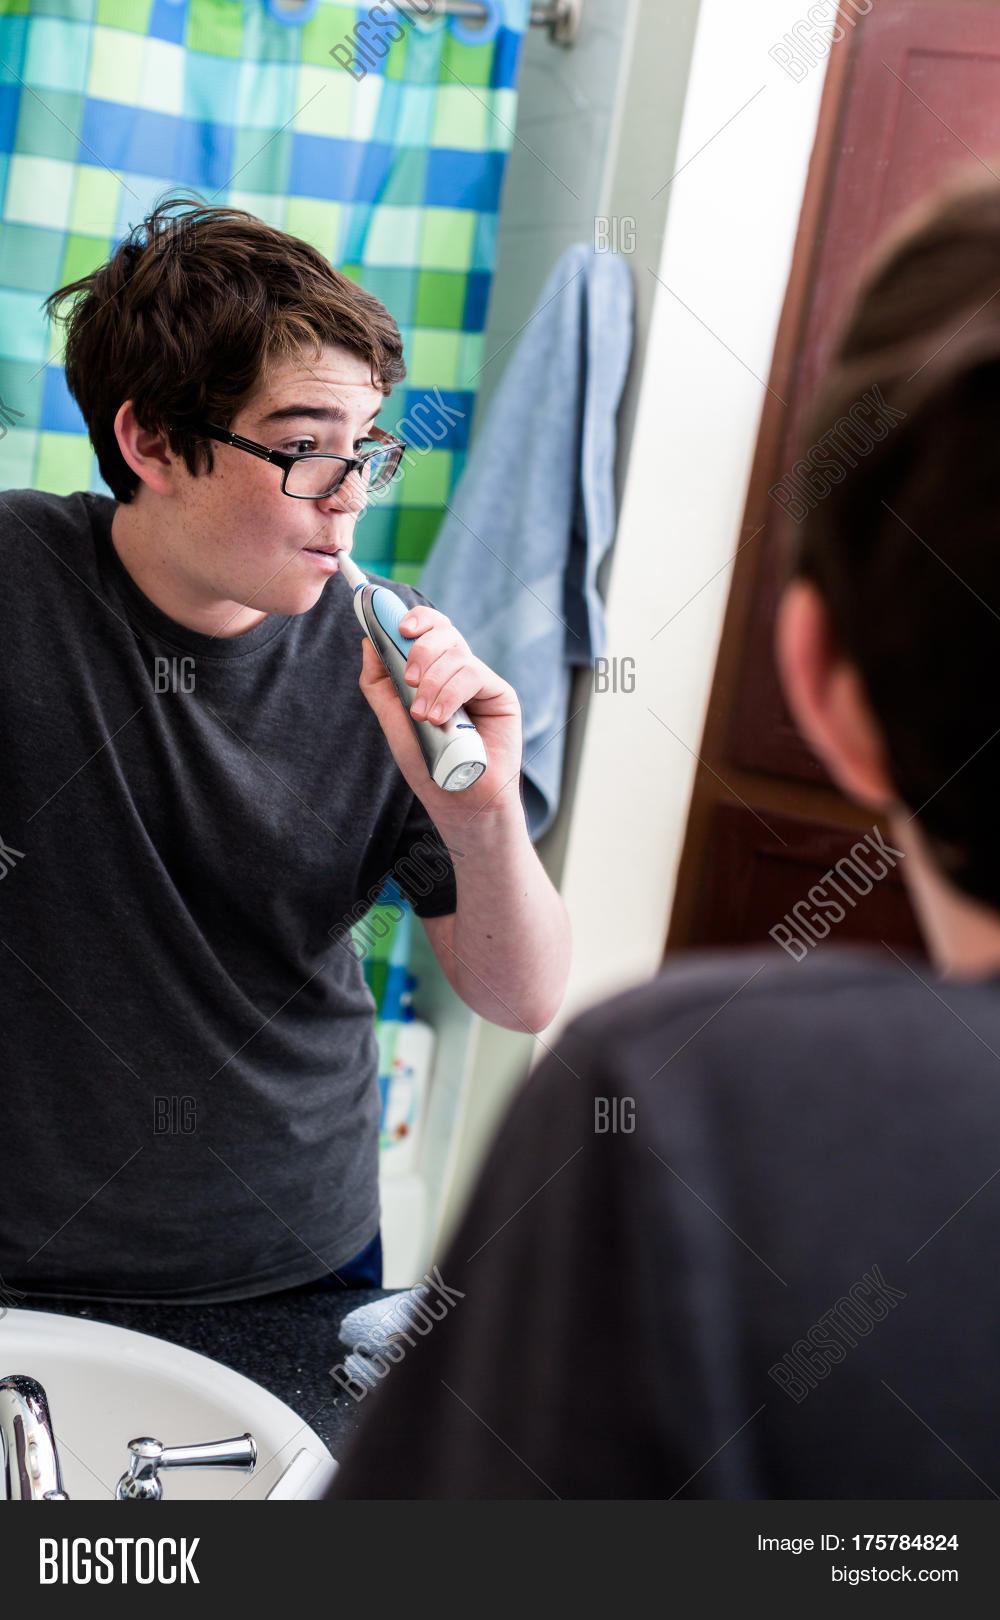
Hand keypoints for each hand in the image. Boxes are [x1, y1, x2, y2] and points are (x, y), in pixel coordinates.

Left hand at [358, 606, 523, 820]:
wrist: (456, 799)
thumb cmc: (428, 763)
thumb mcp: (393, 719)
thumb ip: (380, 682)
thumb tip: (367, 641)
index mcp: (436, 671)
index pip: (429, 630)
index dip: (416, 619)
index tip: (398, 627)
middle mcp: (460, 671)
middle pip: (444, 632)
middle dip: (420, 650)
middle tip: (408, 680)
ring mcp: (481, 682)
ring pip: (456, 654)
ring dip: (432, 683)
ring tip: (422, 717)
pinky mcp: (501, 695)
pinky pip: (473, 675)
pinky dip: (450, 694)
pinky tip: (440, 720)